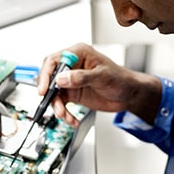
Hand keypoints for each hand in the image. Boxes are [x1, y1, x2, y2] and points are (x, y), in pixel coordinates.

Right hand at [38, 43, 161, 125]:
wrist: (129, 95)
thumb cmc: (120, 79)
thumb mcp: (102, 76)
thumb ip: (81, 77)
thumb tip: (62, 78)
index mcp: (78, 54)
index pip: (54, 60)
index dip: (46, 74)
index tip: (44, 88)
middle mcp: (72, 66)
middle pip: (50, 77)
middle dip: (50, 93)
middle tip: (52, 104)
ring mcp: (71, 80)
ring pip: (54, 93)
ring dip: (57, 106)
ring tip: (64, 115)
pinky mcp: (73, 93)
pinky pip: (62, 104)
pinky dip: (64, 113)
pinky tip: (71, 119)